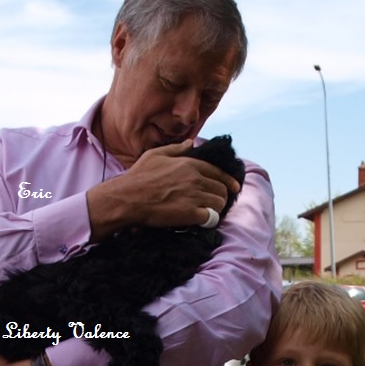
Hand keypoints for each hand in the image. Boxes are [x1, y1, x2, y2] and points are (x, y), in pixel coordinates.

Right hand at [88, 142, 239, 239]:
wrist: (129, 198)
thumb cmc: (139, 176)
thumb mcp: (156, 155)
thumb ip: (177, 149)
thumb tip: (191, 143)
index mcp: (189, 164)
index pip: (218, 172)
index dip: (229, 181)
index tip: (235, 187)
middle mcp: (195, 178)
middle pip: (222, 189)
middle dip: (222, 196)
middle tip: (218, 203)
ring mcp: (194, 196)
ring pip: (219, 203)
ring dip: (218, 209)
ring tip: (211, 213)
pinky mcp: (190, 213)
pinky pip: (211, 217)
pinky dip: (210, 220)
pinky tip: (205, 222)